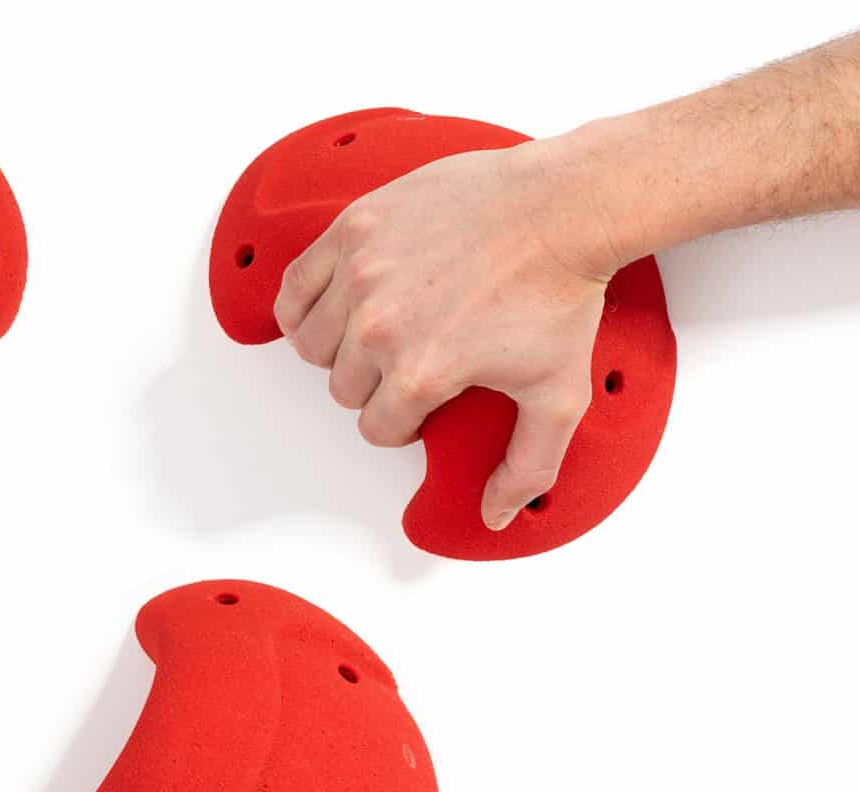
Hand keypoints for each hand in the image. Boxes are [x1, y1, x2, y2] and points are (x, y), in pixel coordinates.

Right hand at [272, 140, 620, 529]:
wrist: (564, 208)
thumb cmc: (560, 292)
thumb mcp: (557, 396)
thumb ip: (526, 467)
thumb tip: (497, 515)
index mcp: (421, 372)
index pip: (376, 428)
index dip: (405, 421)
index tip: (430, 396)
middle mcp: (380, 326)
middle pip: (341, 387)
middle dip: (375, 384)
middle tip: (412, 359)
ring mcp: (361, 274)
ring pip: (311, 343)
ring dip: (337, 348)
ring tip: (375, 335)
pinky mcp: (354, 229)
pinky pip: (295, 285)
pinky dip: (303, 304)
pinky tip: (333, 306)